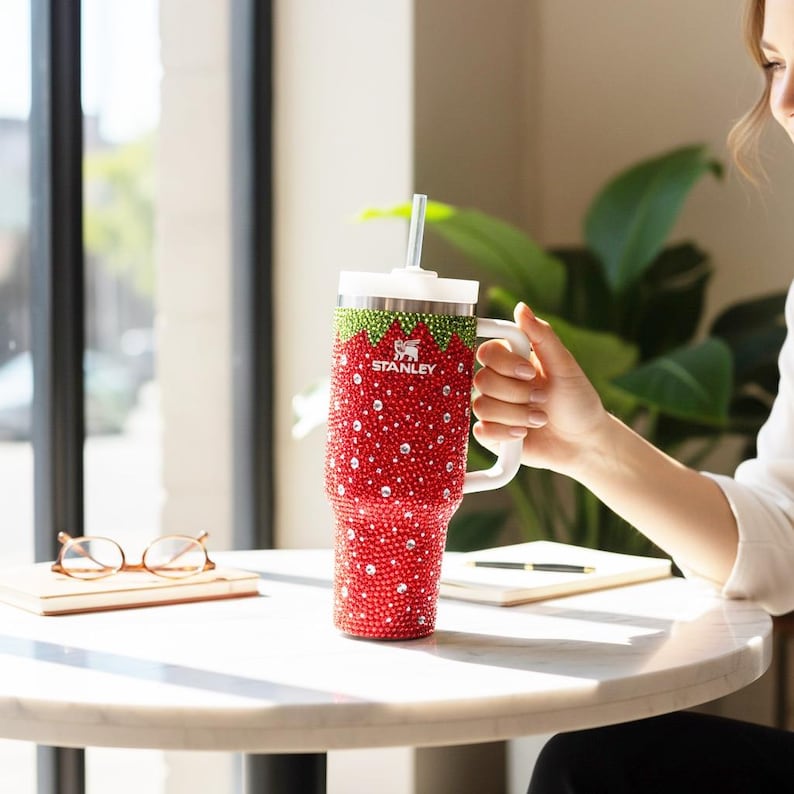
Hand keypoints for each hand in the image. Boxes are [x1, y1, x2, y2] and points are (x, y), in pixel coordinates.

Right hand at [472, 303, 608, 475]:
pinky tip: (524, 433)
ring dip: (516, 414)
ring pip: (482, 406)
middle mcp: (498, 383)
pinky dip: (506, 433)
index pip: (486, 352)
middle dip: (517, 393)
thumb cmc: (577, 400)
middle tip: (542, 398)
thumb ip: (542, 335)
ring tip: (540, 419)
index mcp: (511, 360)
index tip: (530, 372)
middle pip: (482, 380)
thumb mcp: (565, 365)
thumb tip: (521, 307)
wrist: (584, 441)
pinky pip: (481, 431)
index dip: (504, 363)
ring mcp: (493, 408)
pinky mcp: (491, 434)